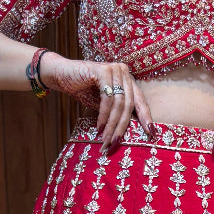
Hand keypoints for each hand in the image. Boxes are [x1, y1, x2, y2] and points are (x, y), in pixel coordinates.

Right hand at [40, 55, 155, 151]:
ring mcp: (114, 69)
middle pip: (129, 105)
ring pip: (119, 103)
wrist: (62, 75)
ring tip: (105, 139)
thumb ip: (117, 112)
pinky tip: (99, 127)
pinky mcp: (103, 70)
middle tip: (115, 144)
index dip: (146, 117)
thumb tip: (127, 133)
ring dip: (112, 124)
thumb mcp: (105, 104)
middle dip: (122, 127)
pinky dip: (104, 115)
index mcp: (127, 79)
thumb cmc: (84, 90)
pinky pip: (108, 98)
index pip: (139, 101)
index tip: (151, 133)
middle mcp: (124, 72)